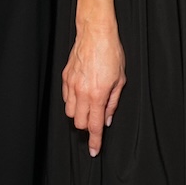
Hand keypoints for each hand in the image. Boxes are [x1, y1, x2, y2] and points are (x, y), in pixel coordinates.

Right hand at [61, 23, 124, 157]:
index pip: (95, 126)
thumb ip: (113, 103)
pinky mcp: (65, 77)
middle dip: (87, 127)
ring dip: (79, 115)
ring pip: (69, 113)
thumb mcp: (120, 80)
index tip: (94, 151)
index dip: (95, 141)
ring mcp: (71, 85)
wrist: (96, 33)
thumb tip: (107, 120)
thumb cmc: (111, 53)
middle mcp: (82, 92)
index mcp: (97, 95)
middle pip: (79, 123)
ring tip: (89, 107)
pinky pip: (65, 98)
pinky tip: (81, 96)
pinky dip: (72, 102)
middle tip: (96, 121)